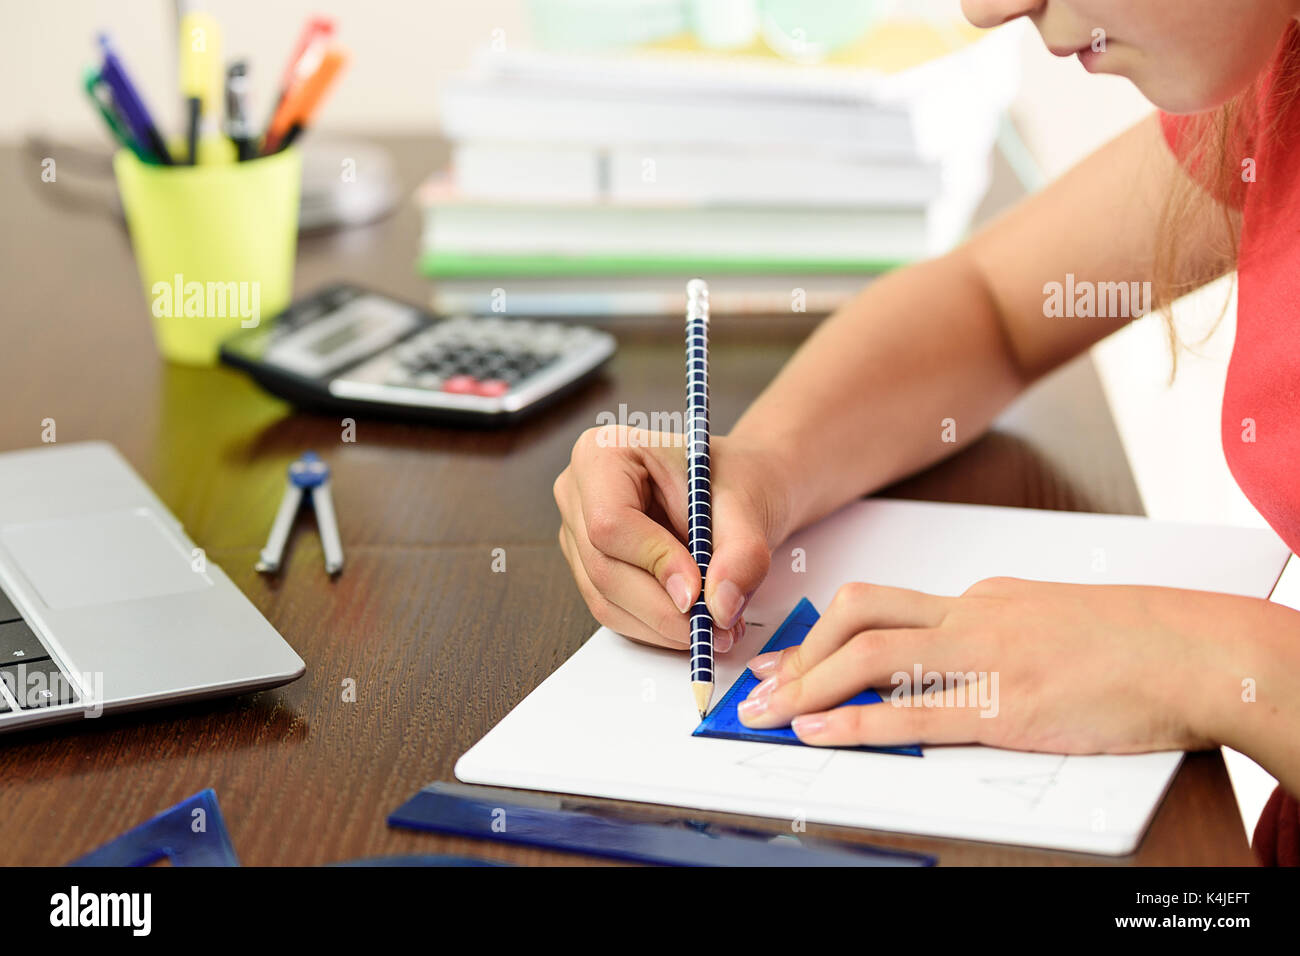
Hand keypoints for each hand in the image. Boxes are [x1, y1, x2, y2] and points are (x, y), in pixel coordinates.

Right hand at [554, 426, 791, 650]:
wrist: (735, 490)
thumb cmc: (734, 479)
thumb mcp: (748, 505)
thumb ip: (741, 555)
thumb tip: (721, 607)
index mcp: (604, 452)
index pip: (610, 521)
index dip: (654, 562)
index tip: (698, 591)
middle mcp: (578, 492)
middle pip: (604, 568)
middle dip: (663, 608)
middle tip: (716, 626)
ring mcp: (577, 534)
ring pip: (606, 600)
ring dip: (663, 625)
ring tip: (716, 626)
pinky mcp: (589, 568)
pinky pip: (613, 611)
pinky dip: (656, 627)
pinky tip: (693, 621)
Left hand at [737, 577, 1276, 753]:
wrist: (1194, 651)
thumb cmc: (1130, 642)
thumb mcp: (1050, 620)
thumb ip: (996, 631)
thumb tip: (952, 654)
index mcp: (980, 598)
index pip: (878, 606)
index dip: (820, 636)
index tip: (786, 661)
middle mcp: (971, 617)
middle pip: (858, 617)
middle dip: (799, 655)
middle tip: (759, 689)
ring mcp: (986, 658)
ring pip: (872, 657)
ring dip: (809, 686)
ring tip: (768, 715)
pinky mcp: (1007, 706)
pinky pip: (914, 713)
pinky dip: (857, 724)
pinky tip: (821, 733)